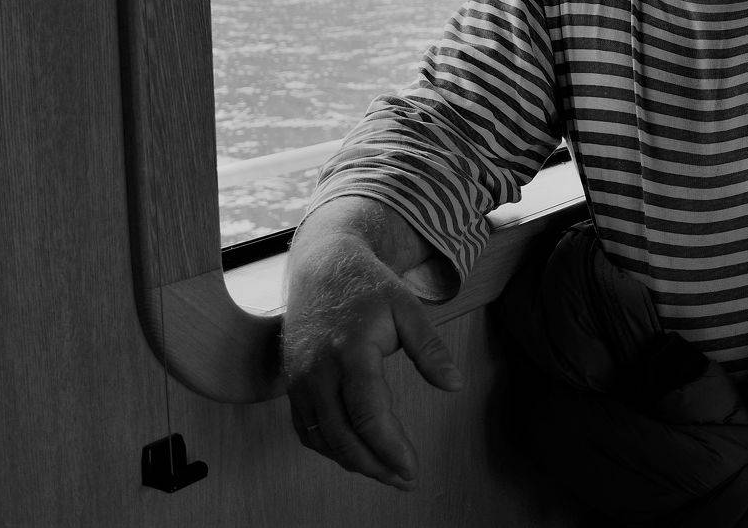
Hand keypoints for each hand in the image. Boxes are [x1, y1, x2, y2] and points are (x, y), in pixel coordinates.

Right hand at [282, 212, 464, 489]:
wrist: (321, 266)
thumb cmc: (369, 287)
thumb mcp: (407, 307)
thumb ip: (430, 347)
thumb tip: (455, 384)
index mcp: (351, 351)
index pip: (369, 414)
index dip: (391, 448)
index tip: (413, 469)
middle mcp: (319, 371)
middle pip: (342, 436)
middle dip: (375, 466)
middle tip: (405, 480)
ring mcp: (300, 380)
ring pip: (321, 439)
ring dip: (353, 462)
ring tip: (387, 473)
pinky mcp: (293, 384)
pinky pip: (307, 430)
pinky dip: (330, 448)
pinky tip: (357, 454)